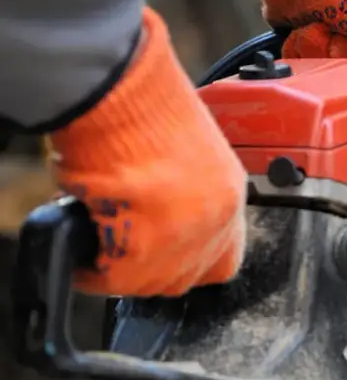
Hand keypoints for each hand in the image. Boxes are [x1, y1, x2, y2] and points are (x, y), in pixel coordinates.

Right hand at [47, 8, 246, 296]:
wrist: (123, 97)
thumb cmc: (146, 106)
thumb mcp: (186, 147)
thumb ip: (185, 185)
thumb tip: (160, 204)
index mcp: (230, 194)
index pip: (225, 253)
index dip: (191, 256)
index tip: (166, 249)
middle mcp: (215, 224)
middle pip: (185, 277)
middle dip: (151, 266)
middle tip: (122, 241)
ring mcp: (183, 244)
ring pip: (149, 282)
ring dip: (120, 265)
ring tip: (99, 232)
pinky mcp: (143, 256)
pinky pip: (112, 279)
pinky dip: (91, 268)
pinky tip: (82, 239)